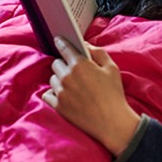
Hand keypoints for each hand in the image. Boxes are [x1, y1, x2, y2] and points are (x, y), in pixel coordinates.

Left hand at [41, 37, 140, 155]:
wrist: (111, 121)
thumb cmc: (114, 94)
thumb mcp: (112, 69)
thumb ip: (98, 53)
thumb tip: (85, 45)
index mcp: (80, 65)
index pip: (64, 48)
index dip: (61, 42)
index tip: (59, 40)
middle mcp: (66, 76)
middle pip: (56, 63)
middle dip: (64, 65)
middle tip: (75, 72)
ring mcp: (60, 91)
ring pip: (52, 79)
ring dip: (60, 79)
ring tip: (73, 86)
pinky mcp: (57, 105)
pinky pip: (47, 94)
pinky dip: (54, 93)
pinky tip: (65, 95)